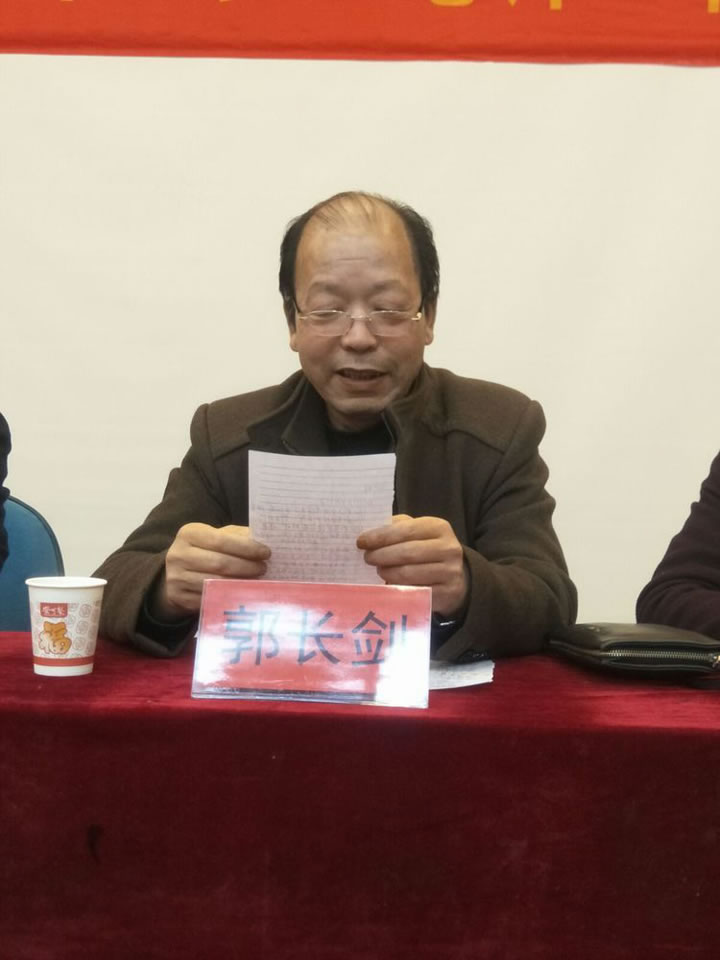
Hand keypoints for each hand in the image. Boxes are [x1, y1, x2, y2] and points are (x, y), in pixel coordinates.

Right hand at [151, 523, 269, 619]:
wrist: (177, 574)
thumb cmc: (205, 551)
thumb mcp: (217, 536)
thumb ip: (238, 536)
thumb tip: (263, 541)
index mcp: (189, 533)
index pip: (221, 540)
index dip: (246, 547)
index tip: (266, 553)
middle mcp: (178, 554)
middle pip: (220, 563)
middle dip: (247, 566)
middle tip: (264, 568)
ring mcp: (176, 578)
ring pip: (216, 583)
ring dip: (241, 582)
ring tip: (257, 580)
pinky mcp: (180, 598)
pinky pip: (210, 598)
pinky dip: (230, 596)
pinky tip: (242, 592)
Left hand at [357, 515, 467, 616]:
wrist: (454, 576)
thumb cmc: (427, 550)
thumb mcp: (417, 532)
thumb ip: (396, 527)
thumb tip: (369, 532)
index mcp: (439, 527)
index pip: (406, 529)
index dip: (381, 536)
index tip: (361, 541)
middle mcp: (449, 548)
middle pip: (407, 552)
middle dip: (381, 555)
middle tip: (367, 558)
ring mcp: (450, 572)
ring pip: (409, 574)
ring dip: (387, 572)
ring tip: (379, 570)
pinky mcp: (447, 593)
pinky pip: (415, 592)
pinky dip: (398, 588)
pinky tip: (389, 584)